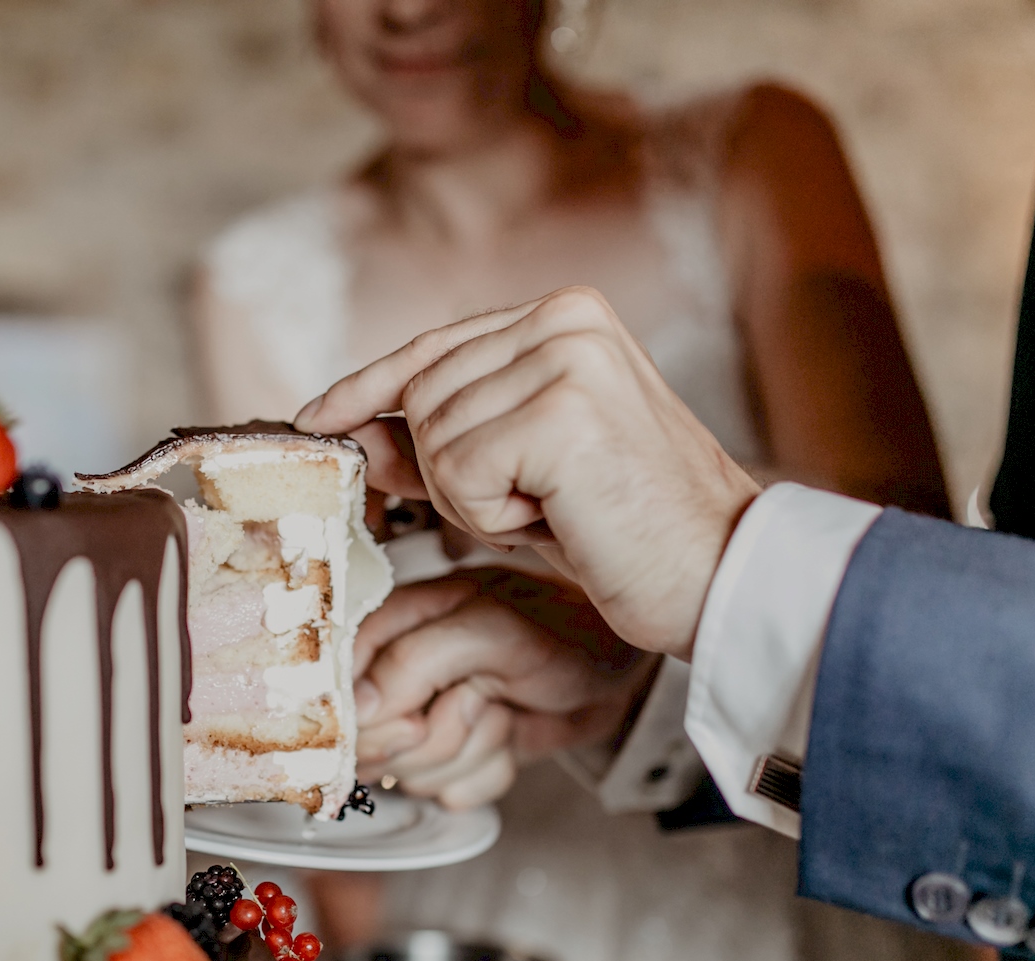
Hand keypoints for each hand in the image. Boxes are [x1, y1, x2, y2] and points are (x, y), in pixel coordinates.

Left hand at [295, 287, 761, 659]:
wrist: (717, 573)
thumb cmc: (625, 528)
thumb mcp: (515, 474)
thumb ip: (438, 440)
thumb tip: (353, 430)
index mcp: (566, 314)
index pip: (432, 347)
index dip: (368, 389)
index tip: (318, 416)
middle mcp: (566, 319)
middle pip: (421, 398)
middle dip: (453, 474)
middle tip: (537, 504)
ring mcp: (565, 361)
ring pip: (432, 440)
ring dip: (477, 501)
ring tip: (556, 508)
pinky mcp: (561, 414)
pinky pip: (457, 476)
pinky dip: (492, 518)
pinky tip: (558, 518)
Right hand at [353, 576, 656, 808]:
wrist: (618, 667)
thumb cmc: (564, 628)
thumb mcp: (492, 628)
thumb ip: (417, 660)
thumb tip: (357, 707)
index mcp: (392, 626)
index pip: (336, 690)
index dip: (370, 720)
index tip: (415, 718)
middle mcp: (399, 675)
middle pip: (372, 745)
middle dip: (438, 734)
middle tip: (478, 701)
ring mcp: (427, 718)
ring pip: (413, 775)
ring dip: (474, 749)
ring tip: (503, 706)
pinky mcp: (457, 757)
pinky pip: (450, 794)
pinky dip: (491, 772)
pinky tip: (512, 733)